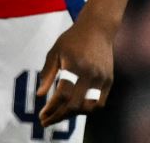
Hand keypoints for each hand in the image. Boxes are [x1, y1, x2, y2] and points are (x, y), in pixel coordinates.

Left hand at [35, 8, 115, 126]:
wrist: (98, 28)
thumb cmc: (73, 39)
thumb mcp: (55, 51)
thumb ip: (47, 73)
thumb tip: (40, 95)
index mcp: (74, 65)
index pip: (62, 94)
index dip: (51, 108)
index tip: (41, 115)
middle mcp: (90, 73)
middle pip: (75, 105)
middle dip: (59, 116)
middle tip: (47, 120)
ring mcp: (102, 78)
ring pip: (88, 107)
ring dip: (74, 114)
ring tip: (61, 114)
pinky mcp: (109, 80)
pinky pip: (99, 103)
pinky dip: (87, 109)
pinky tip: (76, 108)